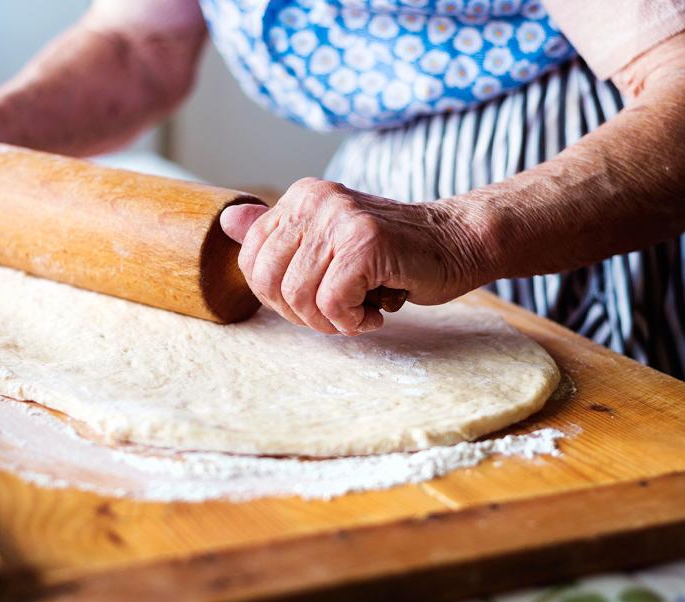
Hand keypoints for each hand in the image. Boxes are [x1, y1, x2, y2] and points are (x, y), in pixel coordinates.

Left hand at [220, 178, 488, 334]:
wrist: (457, 243)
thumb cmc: (392, 254)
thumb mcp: (329, 243)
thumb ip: (279, 235)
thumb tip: (227, 221)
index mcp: (300, 198)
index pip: (251, 261)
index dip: (277, 297)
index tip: (314, 302)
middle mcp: (314, 200)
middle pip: (268, 282)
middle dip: (300, 314)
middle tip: (337, 315)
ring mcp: (339, 217)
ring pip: (299, 297)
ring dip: (330, 321)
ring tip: (360, 312)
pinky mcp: (364, 242)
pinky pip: (332, 303)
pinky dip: (352, 320)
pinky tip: (375, 311)